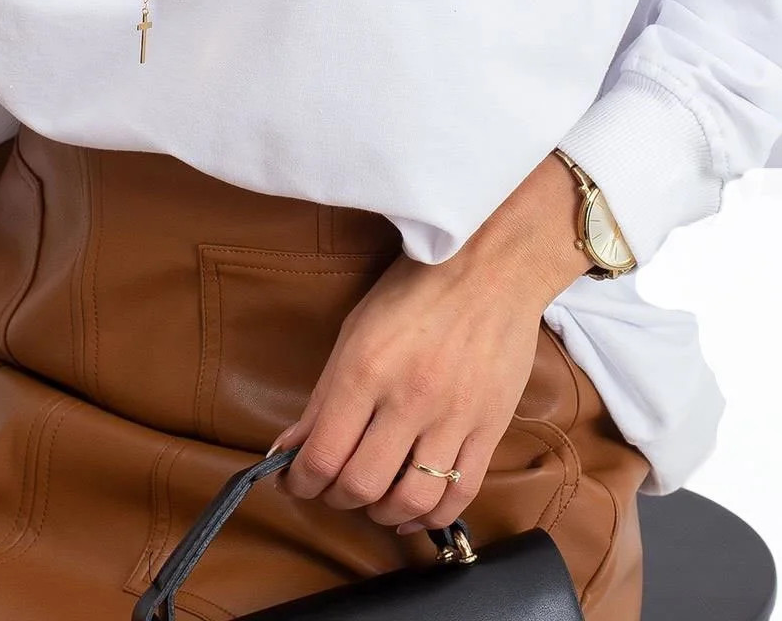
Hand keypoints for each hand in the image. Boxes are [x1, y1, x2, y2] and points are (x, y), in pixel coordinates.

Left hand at [267, 156, 590, 536]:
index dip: (300, 482)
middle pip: (361, 486)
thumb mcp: (354, 329)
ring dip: (380, 513)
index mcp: (366, 369)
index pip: (322, 455)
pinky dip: (431, 517)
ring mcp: (454, 417)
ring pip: (411, 500)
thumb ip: (322, 397)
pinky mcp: (490, 428)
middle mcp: (409, 399)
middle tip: (330, 487)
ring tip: (370, 501)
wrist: (492, 264)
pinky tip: (412, 510)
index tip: (294, 482)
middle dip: (335, 498)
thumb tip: (289, 449)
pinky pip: (461, 495)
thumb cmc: (415, 288)